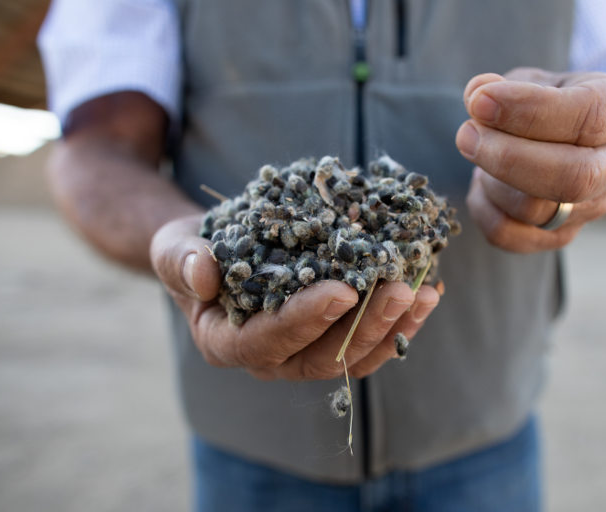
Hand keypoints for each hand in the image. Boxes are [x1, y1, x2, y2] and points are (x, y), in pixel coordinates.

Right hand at [149, 215, 439, 379]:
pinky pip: (371, 340)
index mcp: (227, 342)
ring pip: (355, 354)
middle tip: (400, 289)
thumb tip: (203, 275)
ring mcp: (305, 350)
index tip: (342, 290)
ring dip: (394, 326)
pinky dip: (401, 319)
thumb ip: (183, 261)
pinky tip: (430, 290)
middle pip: (323, 356)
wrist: (216, 251)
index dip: (306, 319)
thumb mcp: (175, 248)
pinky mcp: (333, 336)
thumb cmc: (194, 251)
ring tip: (427, 292)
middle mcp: (271, 357)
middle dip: (365, 325)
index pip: (268, 340)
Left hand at [456, 69, 605, 252]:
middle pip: (573, 178)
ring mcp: (591, 206)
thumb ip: (503, 86)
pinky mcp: (560, 235)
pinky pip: (510, 235)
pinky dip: (483, 209)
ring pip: (535, 210)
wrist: (575, 145)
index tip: (480, 102)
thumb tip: (478, 97)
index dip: (529, 111)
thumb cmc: (549, 106)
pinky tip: (480, 184)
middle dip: (508, 159)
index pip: (587, 117)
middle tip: (466, 136)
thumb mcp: (533, 80)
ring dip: (492, 181)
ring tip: (480, 152)